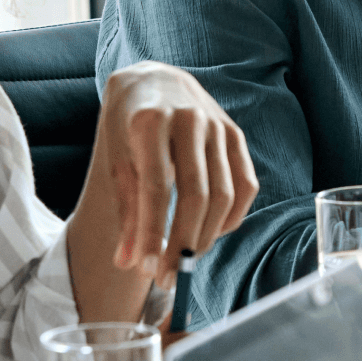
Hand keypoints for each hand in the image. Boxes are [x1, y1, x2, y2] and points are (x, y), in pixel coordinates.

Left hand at [66, 63, 258, 318]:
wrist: (155, 82)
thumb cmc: (129, 127)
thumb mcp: (116, 161)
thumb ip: (126, 211)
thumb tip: (129, 264)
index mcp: (150, 121)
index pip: (156, 188)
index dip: (153, 233)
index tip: (148, 270)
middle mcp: (190, 119)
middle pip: (196, 195)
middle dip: (182, 243)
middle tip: (168, 278)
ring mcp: (218, 125)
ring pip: (223, 195)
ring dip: (206, 236)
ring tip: (184, 259)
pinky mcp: (237, 134)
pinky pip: (245, 186)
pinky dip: (231, 217)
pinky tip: (210, 233)